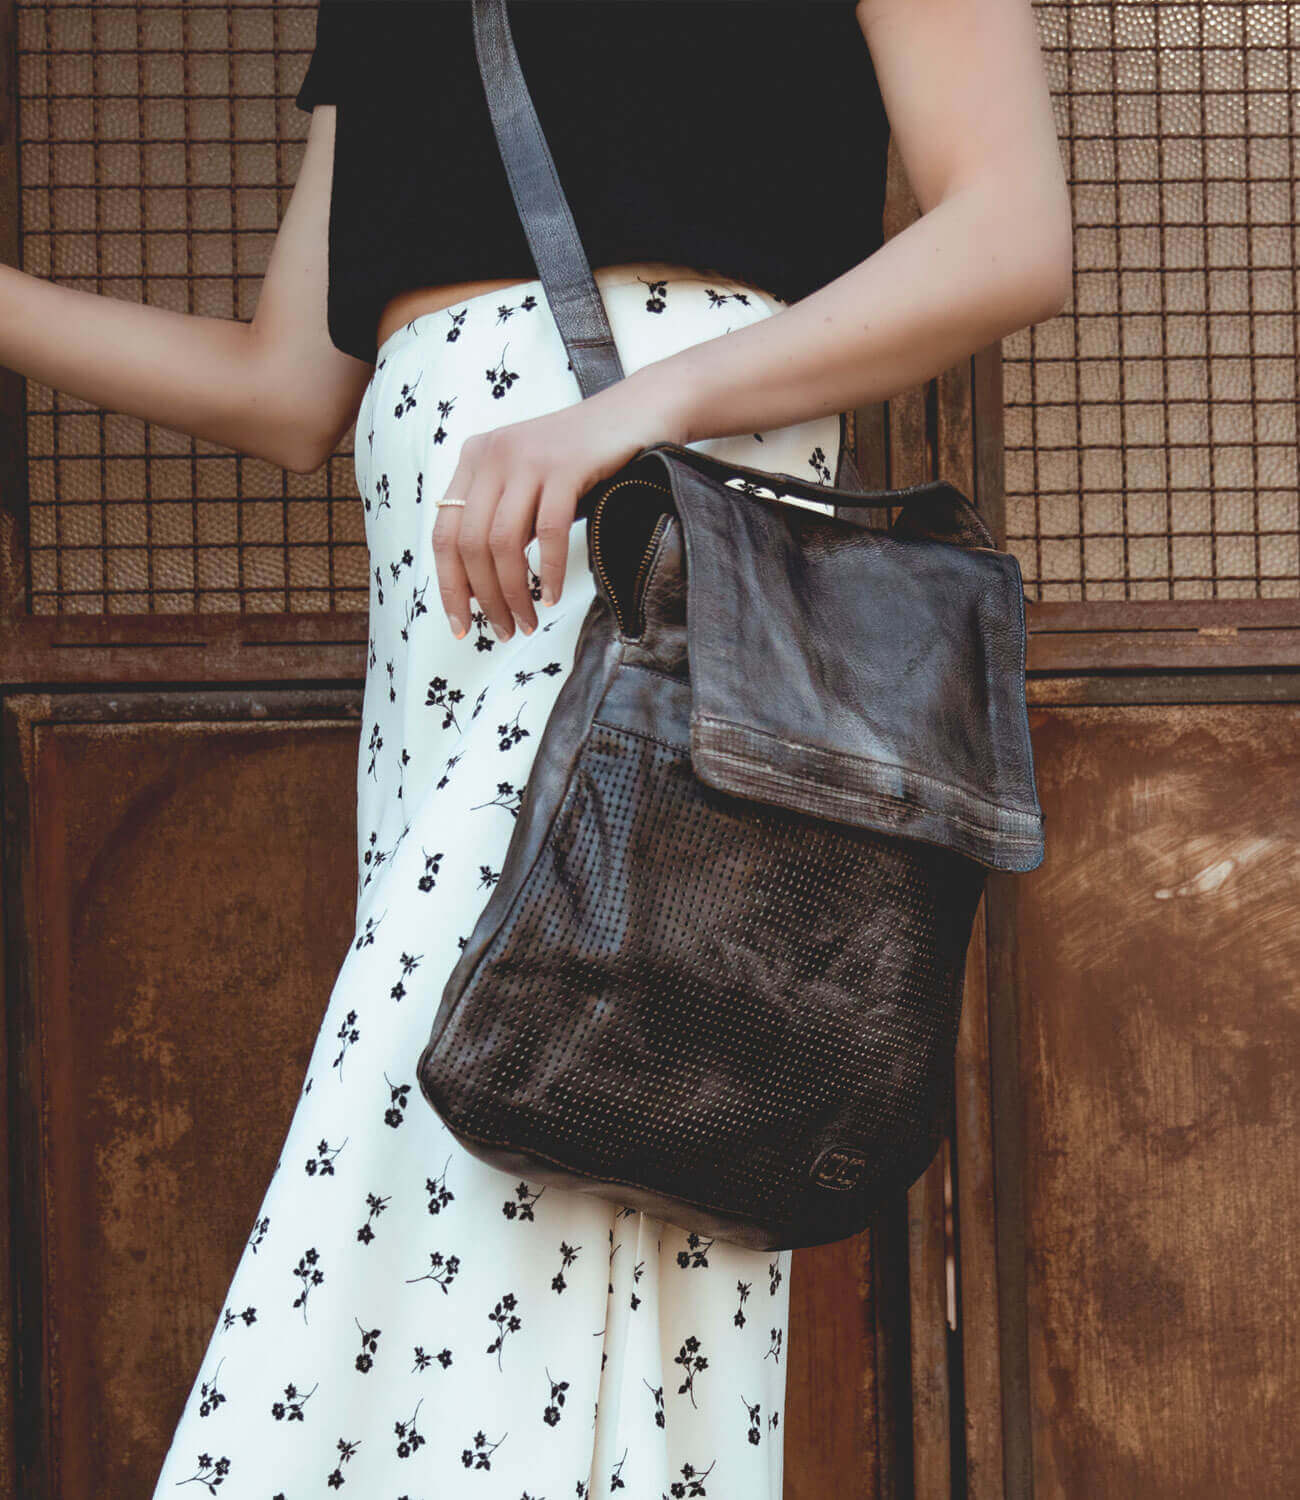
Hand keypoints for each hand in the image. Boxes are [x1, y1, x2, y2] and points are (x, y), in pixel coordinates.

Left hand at [432, 370, 688, 640]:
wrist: (637, 412)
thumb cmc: (584, 458)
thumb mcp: (529, 483)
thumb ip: (503, 520)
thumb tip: (480, 588)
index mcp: (474, 460)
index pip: (444, 534)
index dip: (449, 586)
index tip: (460, 626)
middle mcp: (492, 456)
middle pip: (469, 543)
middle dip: (483, 598)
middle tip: (503, 631)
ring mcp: (527, 458)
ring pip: (502, 541)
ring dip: (512, 592)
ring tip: (526, 623)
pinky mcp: (564, 464)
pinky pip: (546, 531)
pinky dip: (547, 570)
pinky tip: (550, 596)